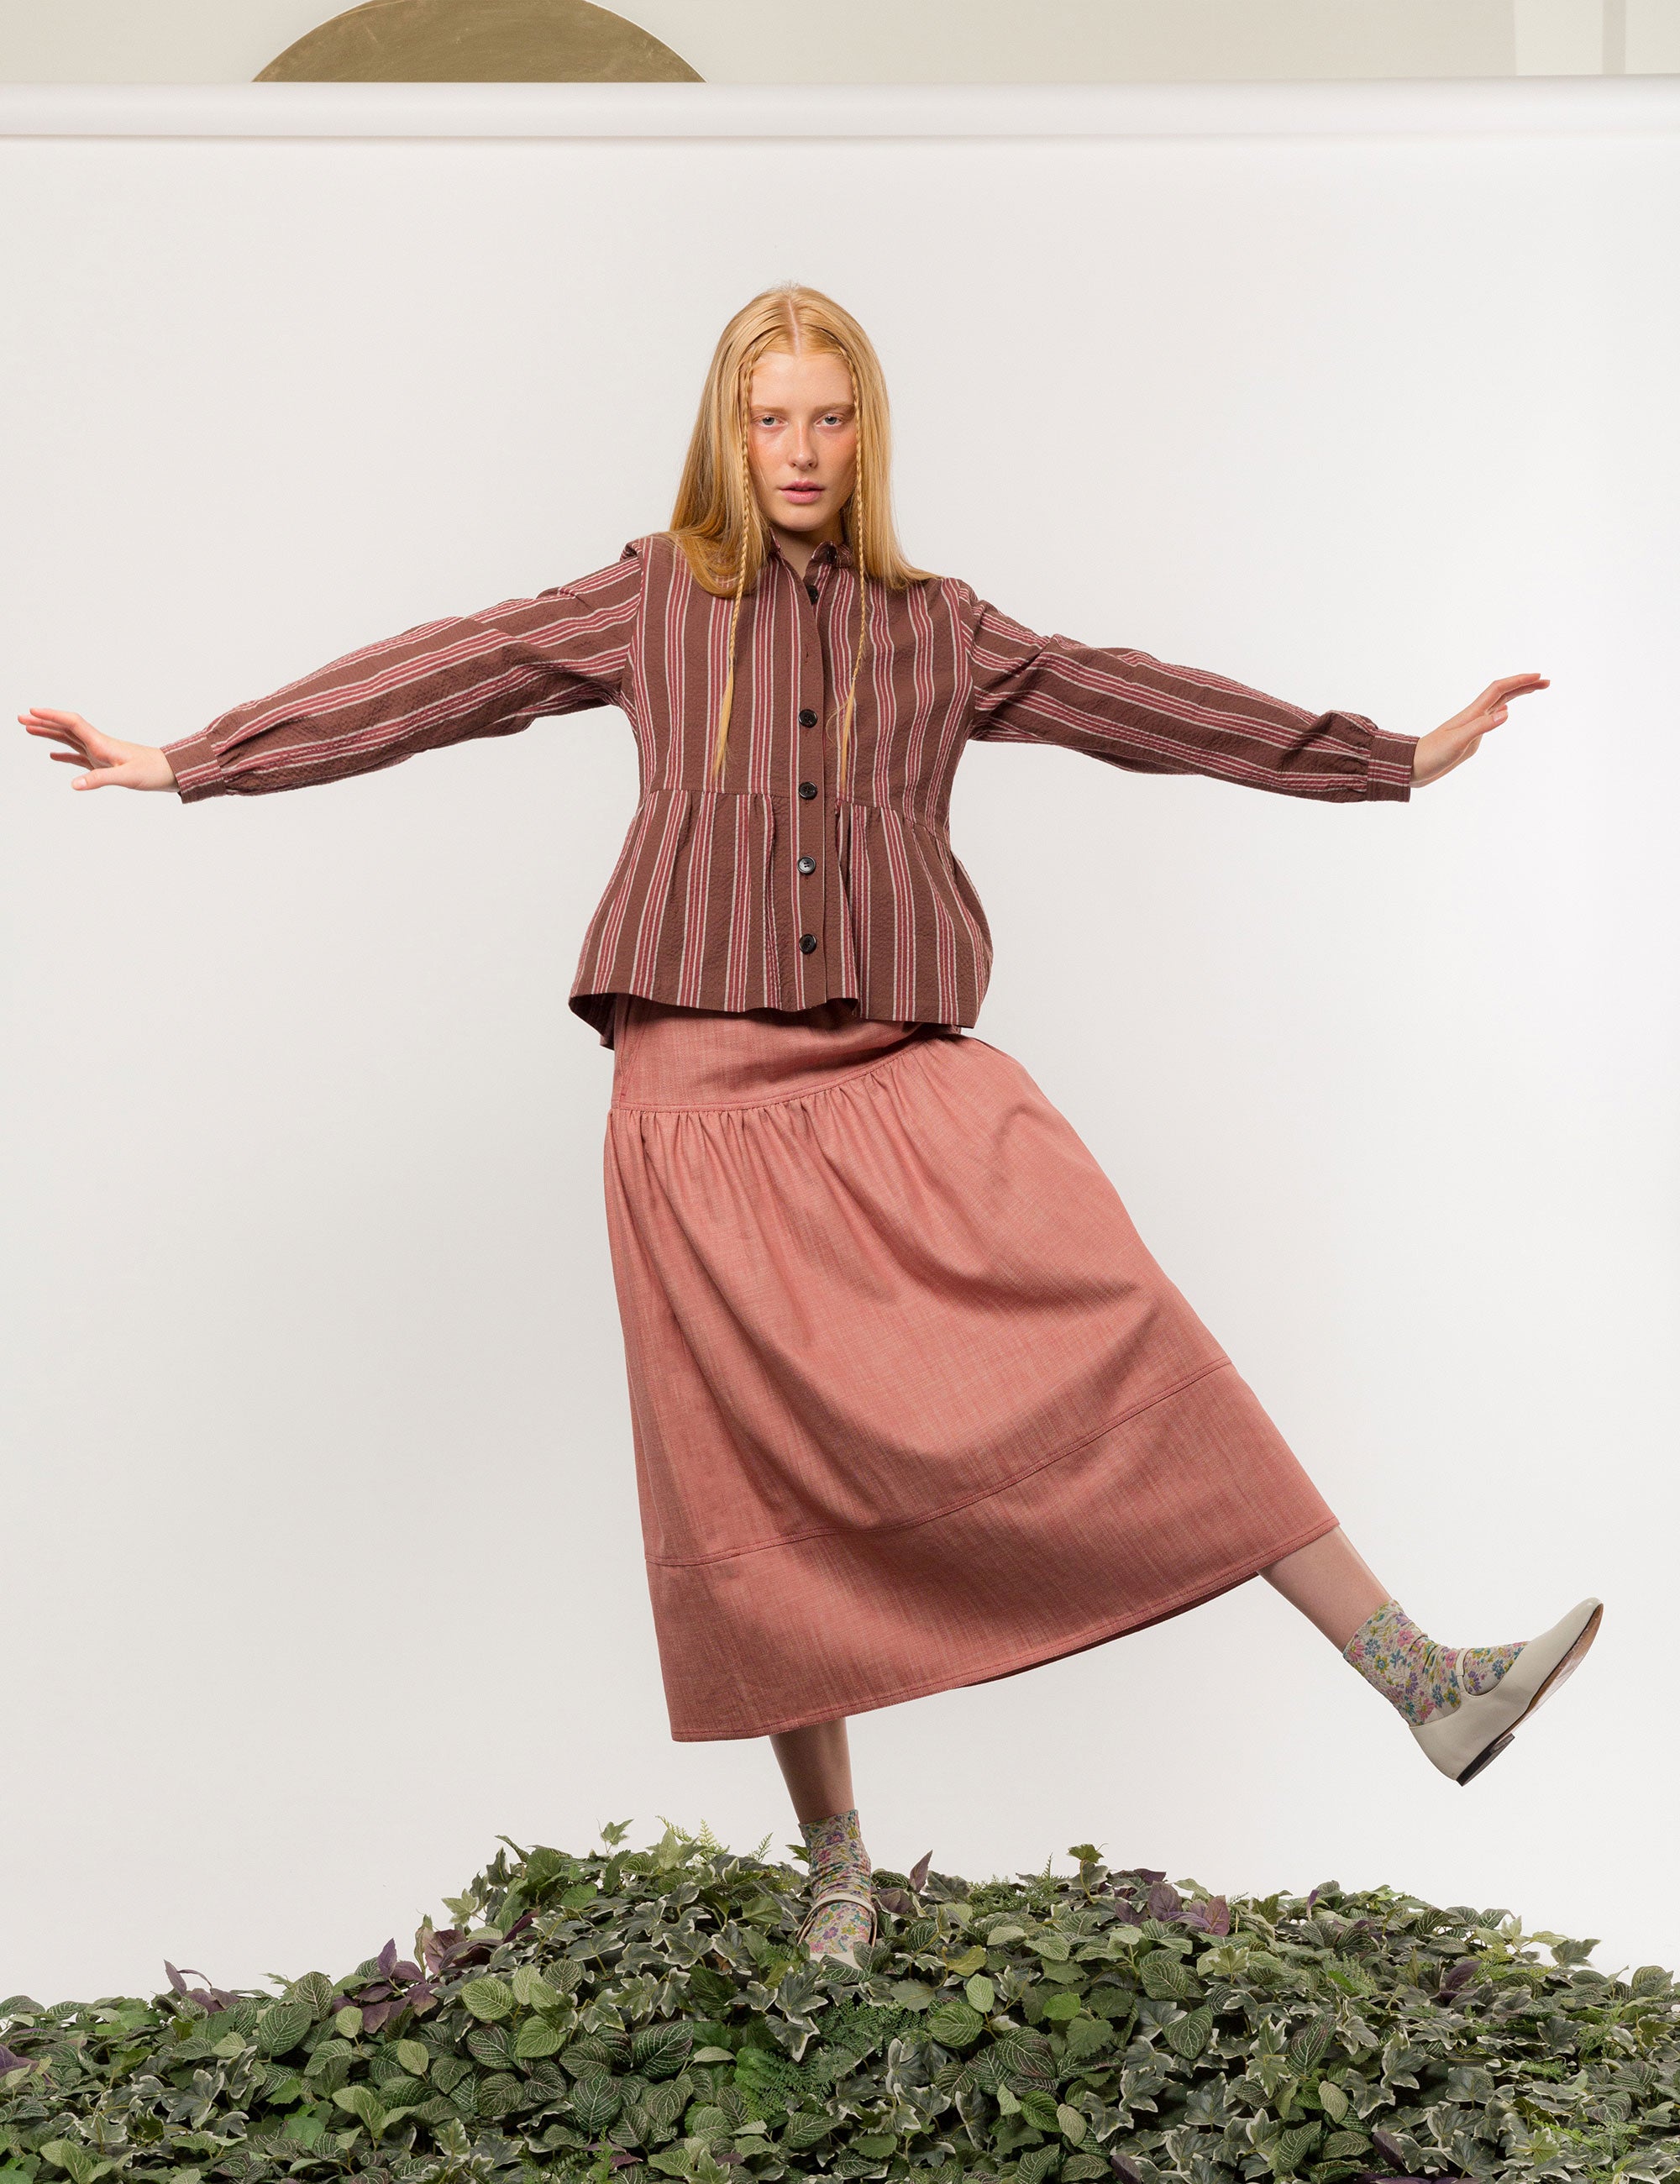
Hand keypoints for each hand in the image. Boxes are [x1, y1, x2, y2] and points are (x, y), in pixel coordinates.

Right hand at [18, 707, 177, 790]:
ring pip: (68, 740)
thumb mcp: (127, 777)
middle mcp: (98, 745)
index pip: (72, 723)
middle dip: (43, 722)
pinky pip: (78, 757)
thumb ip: (99, 779)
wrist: (171, 773)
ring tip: (28, 730)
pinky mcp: (104, 764)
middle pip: (65, 728)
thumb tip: (73, 784)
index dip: (52, 716)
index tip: (32, 711)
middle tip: (20, 718)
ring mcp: (100, 754)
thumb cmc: (153, 772)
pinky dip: (63, 754)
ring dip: (49, 734)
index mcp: (101, 743)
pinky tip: (52, 756)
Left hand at [1410, 673, 1548, 786]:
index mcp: (1472, 713)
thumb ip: (1481, 727)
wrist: (1412, 767)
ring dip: (1517, 694)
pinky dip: (1504, 710)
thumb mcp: (1458, 742)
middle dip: (1524, 685)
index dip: (1519, 681)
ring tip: (1536, 690)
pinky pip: (1491, 717)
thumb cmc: (1432, 755)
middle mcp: (1473, 715)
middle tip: (1546, 682)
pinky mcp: (1470, 737)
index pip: (1499, 689)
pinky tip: (1506, 712)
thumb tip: (1506, 712)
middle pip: (1502, 693)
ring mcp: (1472, 725)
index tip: (1539, 677)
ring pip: (1498, 703)